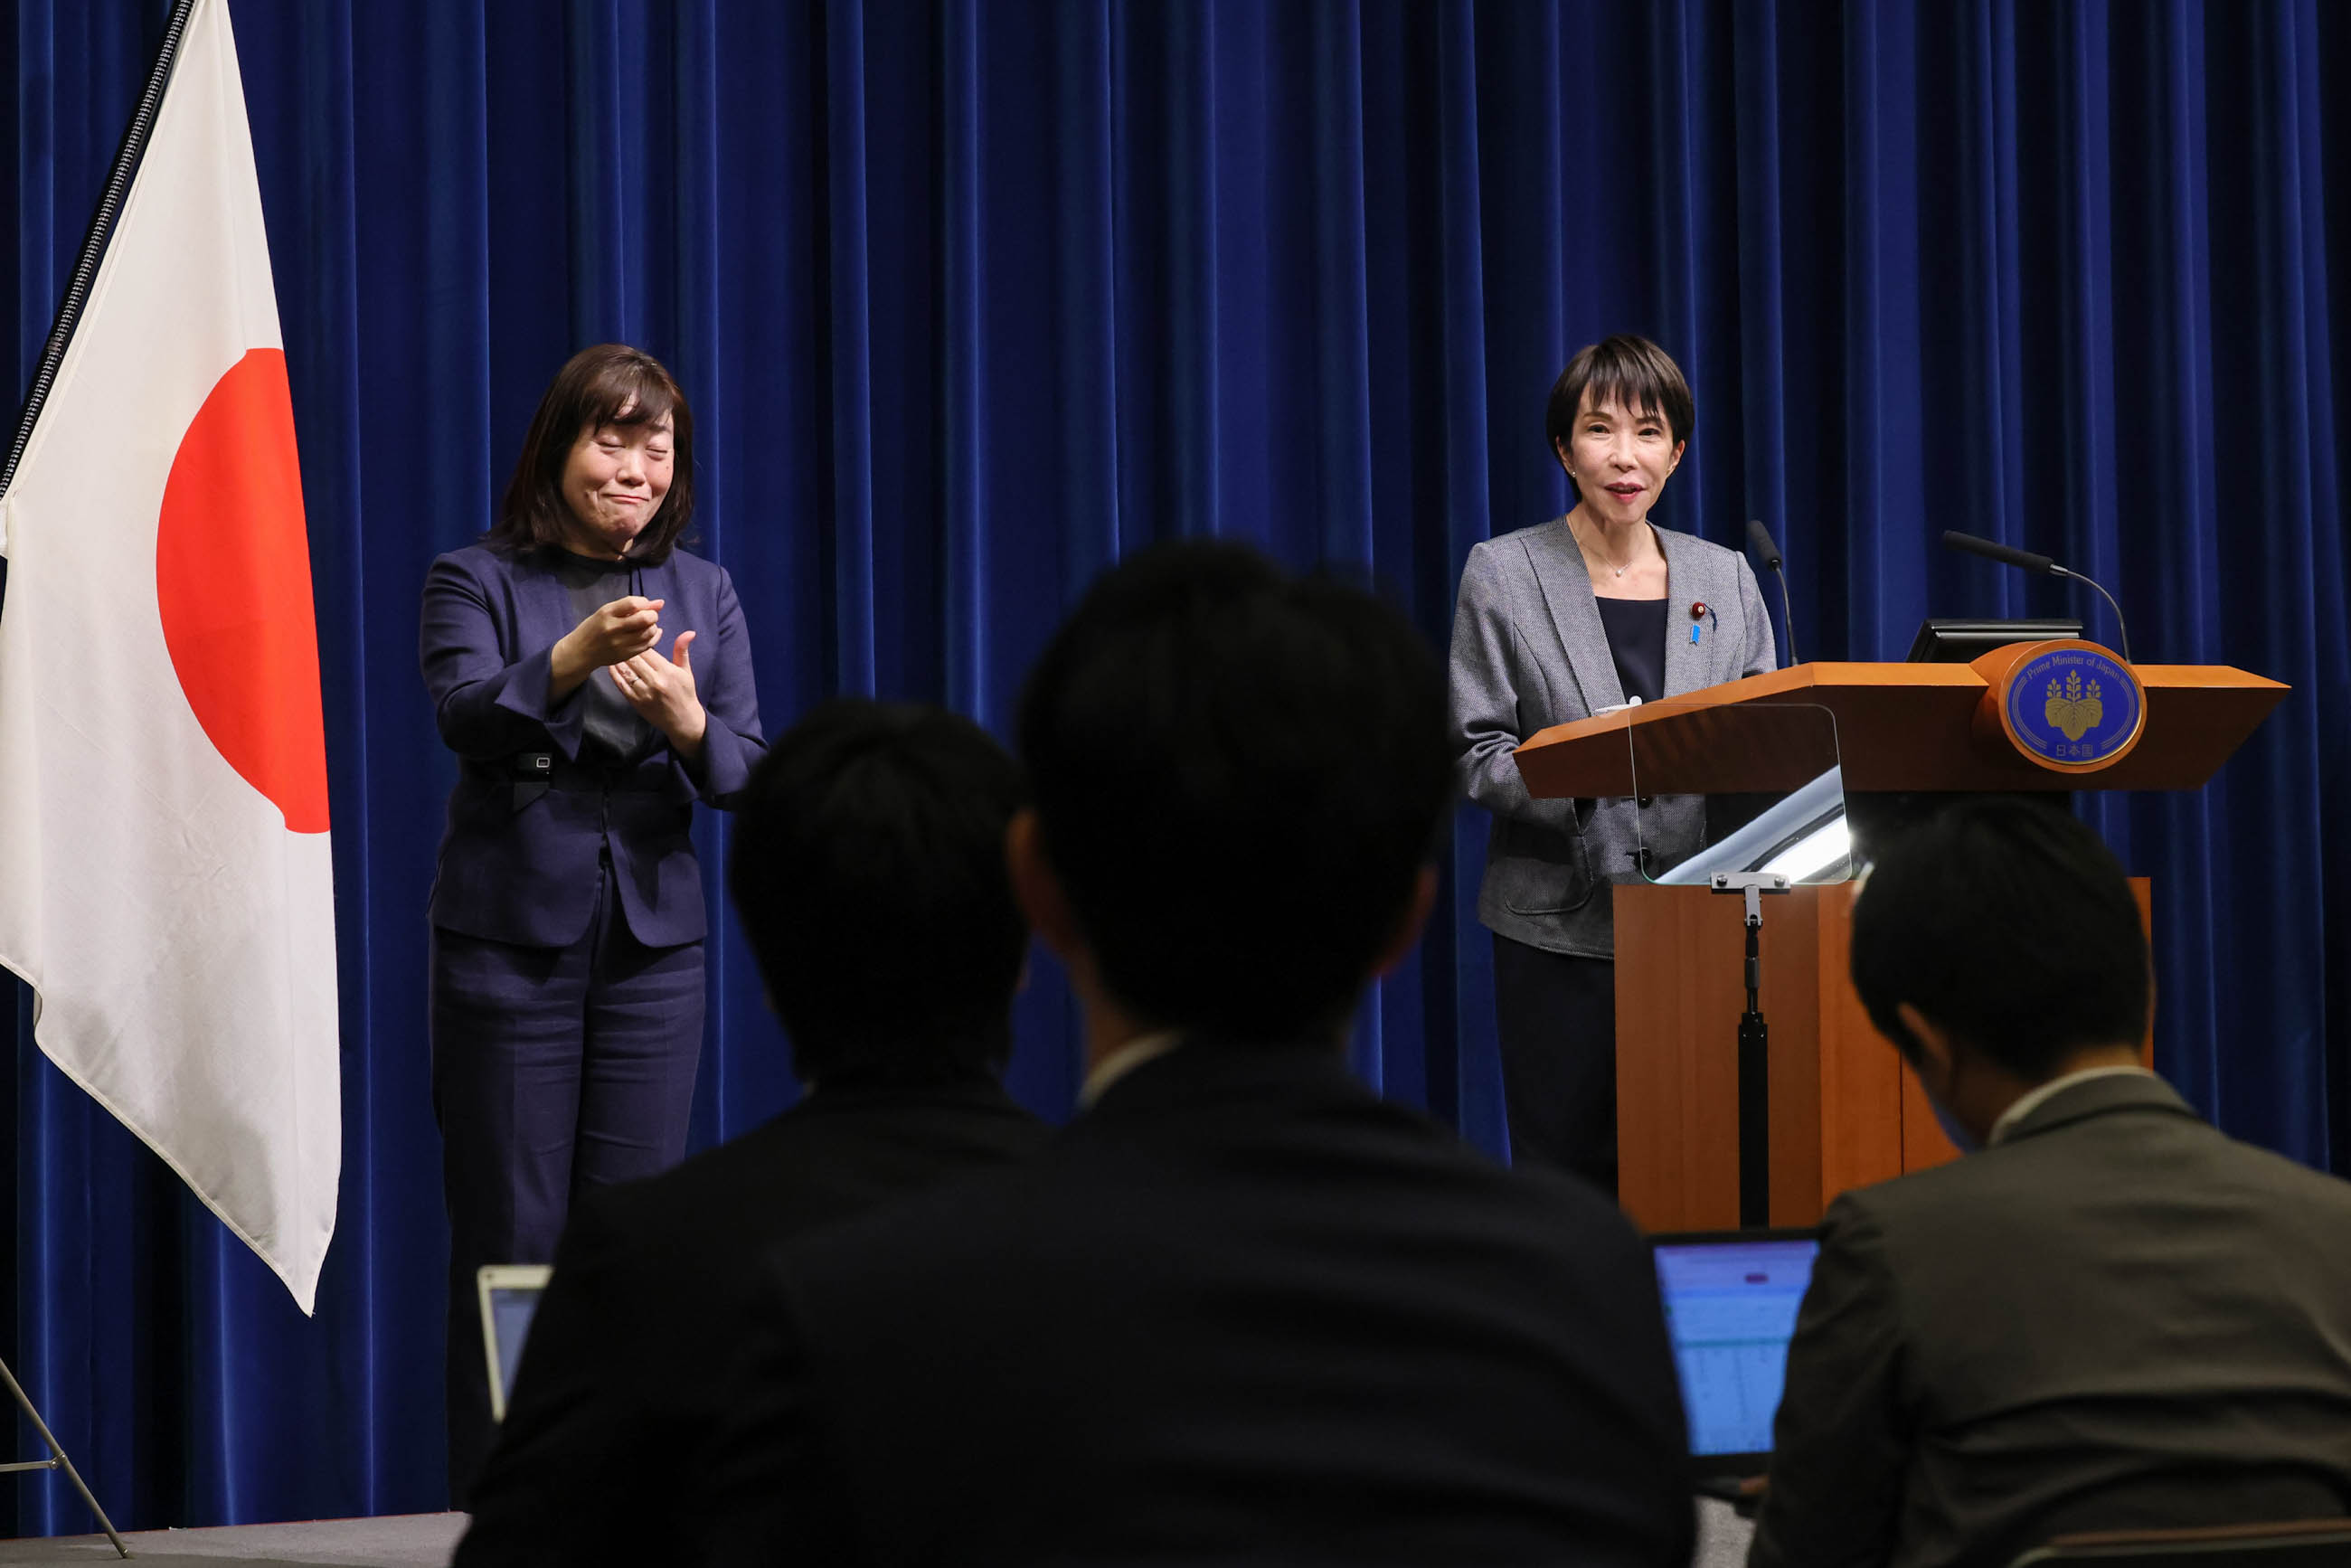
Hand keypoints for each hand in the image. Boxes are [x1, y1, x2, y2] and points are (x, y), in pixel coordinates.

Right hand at [550, 597, 663, 697]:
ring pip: (649, 633)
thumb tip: (660, 603)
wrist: (581, 651)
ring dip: (653, 627)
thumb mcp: (607, 611)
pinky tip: (651, 633)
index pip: (634, 603)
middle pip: (645, 619)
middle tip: (649, 616)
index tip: (643, 605)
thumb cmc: (595, 627)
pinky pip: (648, 645)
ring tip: (647, 625)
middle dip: (652, 615)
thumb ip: (631, 606)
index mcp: (607, 613)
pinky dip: (653, 637)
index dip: (645, 602)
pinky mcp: (626, 655)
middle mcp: (613, 628)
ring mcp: (620, 644)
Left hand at [610, 630, 705, 756]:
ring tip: (613, 651)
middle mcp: (655, 681)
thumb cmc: (685, 693)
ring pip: (626, 671)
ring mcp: (644, 693)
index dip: (639, 642)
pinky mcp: (636, 702)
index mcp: (667, 671)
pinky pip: (621, 685)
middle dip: (626, 649)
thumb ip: (682, 650)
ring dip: (618, 660)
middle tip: (619, 641)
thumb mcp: (686, 671)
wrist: (683, 720)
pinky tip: (612, 666)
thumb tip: (689, 631)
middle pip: (634, 659)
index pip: (647, 650)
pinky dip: (615, 674)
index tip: (634, 636)